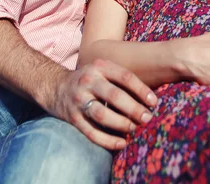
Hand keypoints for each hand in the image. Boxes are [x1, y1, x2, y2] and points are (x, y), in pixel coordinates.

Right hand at [41, 59, 157, 150]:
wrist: (55, 87)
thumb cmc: (90, 80)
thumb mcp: (103, 71)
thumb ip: (122, 79)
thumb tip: (151, 99)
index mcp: (99, 67)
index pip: (125, 76)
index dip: (141, 90)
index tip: (154, 102)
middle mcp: (88, 81)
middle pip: (114, 96)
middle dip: (134, 109)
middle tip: (147, 118)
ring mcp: (78, 100)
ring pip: (102, 114)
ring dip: (121, 124)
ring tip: (134, 129)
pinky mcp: (73, 118)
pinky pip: (92, 132)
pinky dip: (108, 140)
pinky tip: (122, 143)